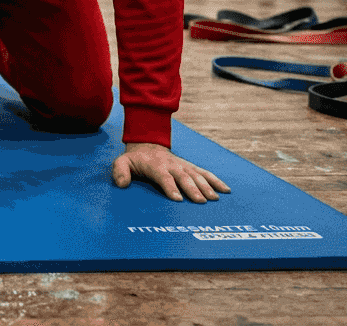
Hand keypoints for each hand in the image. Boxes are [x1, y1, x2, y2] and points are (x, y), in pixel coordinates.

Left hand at [112, 142, 229, 202]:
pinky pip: (205, 173)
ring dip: (206, 186)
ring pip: (197, 176)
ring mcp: (183, 166)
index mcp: (156, 166)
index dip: (171, 187)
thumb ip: (120, 172)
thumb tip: (121, 184)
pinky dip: (216, 181)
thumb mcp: (122, 162)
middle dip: (192, 189)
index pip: (164, 177)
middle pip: (183, 178)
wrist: (148, 145)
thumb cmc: (135, 160)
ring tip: (214, 198)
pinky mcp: (191, 167)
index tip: (178, 198)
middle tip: (200, 201)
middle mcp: (172, 165)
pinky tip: (226, 190)